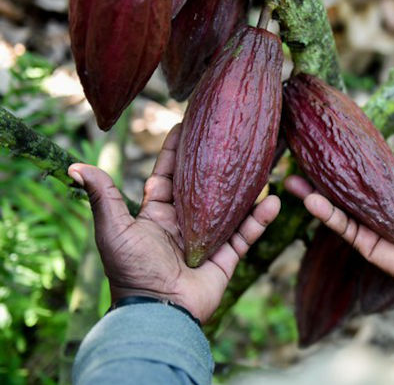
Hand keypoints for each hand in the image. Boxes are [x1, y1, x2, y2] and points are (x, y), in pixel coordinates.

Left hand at [67, 124, 280, 323]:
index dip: (176, 152)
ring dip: (245, 188)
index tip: (186, 125)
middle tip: (230, 136)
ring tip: (261, 164)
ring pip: (231, 207)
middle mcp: (184, 224)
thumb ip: (103, 197)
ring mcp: (207, 239)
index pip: (168, 175)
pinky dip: (260, 218)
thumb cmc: (132, 271)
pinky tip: (273, 200)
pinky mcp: (226, 257)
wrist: (158, 311)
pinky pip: (246, 233)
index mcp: (157, 214)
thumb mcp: (114, 229)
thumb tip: (77, 166)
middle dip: (216, 162)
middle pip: (204, 186)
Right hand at [285, 128, 393, 290]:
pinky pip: (342, 225)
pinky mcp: (363, 242)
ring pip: (336, 204)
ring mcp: (368, 224)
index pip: (369, 168)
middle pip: (345, 185)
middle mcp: (377, 206)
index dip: (353, 154)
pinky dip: (325, 213)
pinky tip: (308, 199)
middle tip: (302, 155)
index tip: (334, 137)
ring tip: (290, 178)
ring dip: (313, 192)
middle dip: (323, 173)